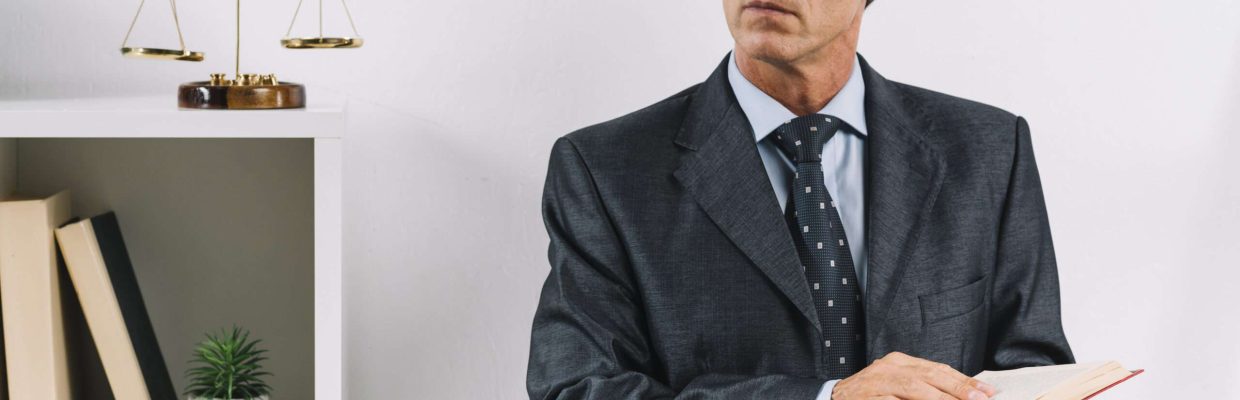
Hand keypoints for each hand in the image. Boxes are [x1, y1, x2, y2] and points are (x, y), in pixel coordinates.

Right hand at [831, 352, 996, 399]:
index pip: (938, 369)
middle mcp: (889, 367)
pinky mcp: (866, 397)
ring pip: (914, 388)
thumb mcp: (898, 387)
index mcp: (900, 362)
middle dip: (958, 388)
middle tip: (980, 398)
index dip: (964, 380)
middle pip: (930, 375)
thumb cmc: (869, 396)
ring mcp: (876, 381)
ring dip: (939, 398)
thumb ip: (924, 389)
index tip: (987, 392)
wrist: (834, 399)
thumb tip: (961, 396)